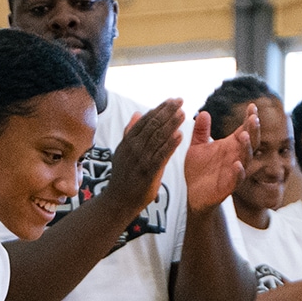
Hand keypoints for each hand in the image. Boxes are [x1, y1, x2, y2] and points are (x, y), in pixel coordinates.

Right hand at [102, 99, 185, 214]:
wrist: (119, 200)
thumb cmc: (124, 176)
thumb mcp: (123, 152)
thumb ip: (130, 132)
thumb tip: (137, 113)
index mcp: (128, 141)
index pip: (146, 120)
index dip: (160, 109)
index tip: (172, 100)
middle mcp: (134, 148)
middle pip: (153, 125)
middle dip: (167, 112)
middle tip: (180, 100)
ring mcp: (141, 160)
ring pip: (158, 138)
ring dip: (171, 124)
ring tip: (183, 114)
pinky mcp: (149, 173)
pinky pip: (161, 156)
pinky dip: (170, 145)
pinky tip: (180, 136)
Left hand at [183, 106, 255, 212]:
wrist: (194, 193)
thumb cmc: (198, 169)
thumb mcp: (196, 146)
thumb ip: (200, 131)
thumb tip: (204, 113)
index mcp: (230, 145)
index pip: (244, 129)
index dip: (249, 118)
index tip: (252, 106)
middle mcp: (236, 156)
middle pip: (251, 141)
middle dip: (253, 130)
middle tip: (253, 118)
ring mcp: (234, 171)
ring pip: (246, 158)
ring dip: (247, 147)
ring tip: (245, 135)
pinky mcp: (229, 186)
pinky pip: (237, 179)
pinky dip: (239, 172)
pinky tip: (237, 164)